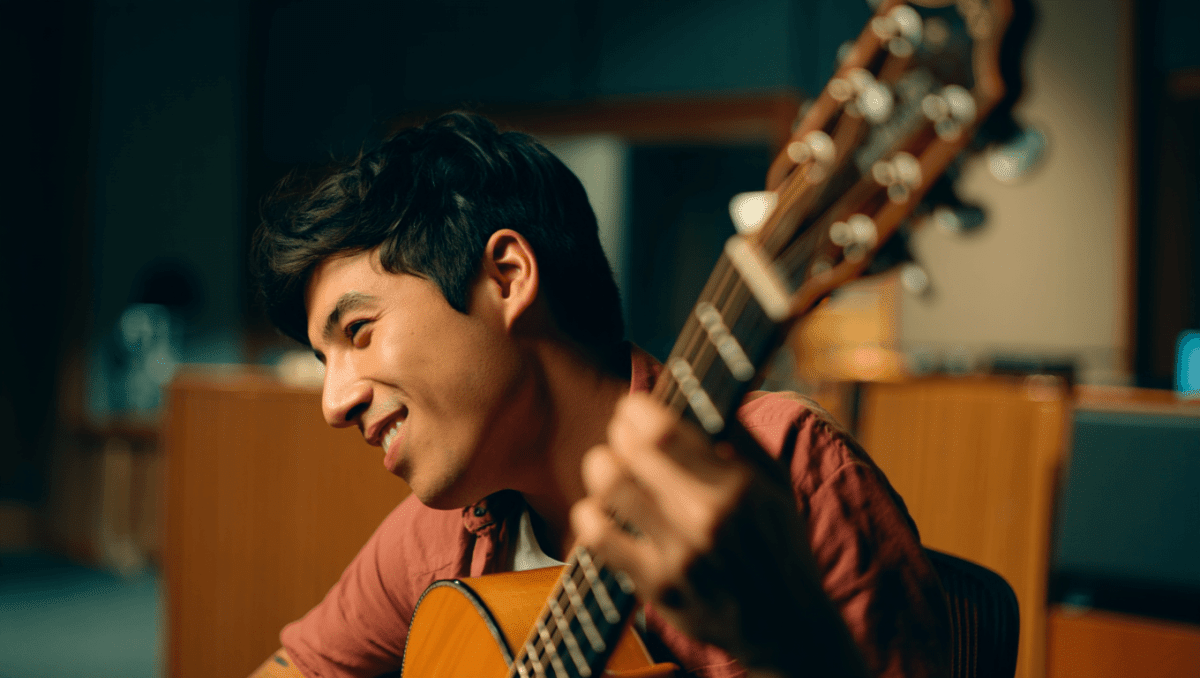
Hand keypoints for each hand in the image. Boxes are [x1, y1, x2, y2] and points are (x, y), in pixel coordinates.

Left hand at [570, 393, 867, 676]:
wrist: (785, 624)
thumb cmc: (777, 543)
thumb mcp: (774, 483)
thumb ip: (738, 435)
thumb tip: (696, 389)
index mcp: (738, 485)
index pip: (662, 430)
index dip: (635, 411)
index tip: (632, 409)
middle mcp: (707, 519)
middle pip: (632, 453)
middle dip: (617, 435)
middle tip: (619, 436)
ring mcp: (680, 556)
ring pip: (610, 488)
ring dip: (599, 468)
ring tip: (606, 467)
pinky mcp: (657, 587)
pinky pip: (598, 539)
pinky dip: (588, 515)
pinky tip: (596, 509)